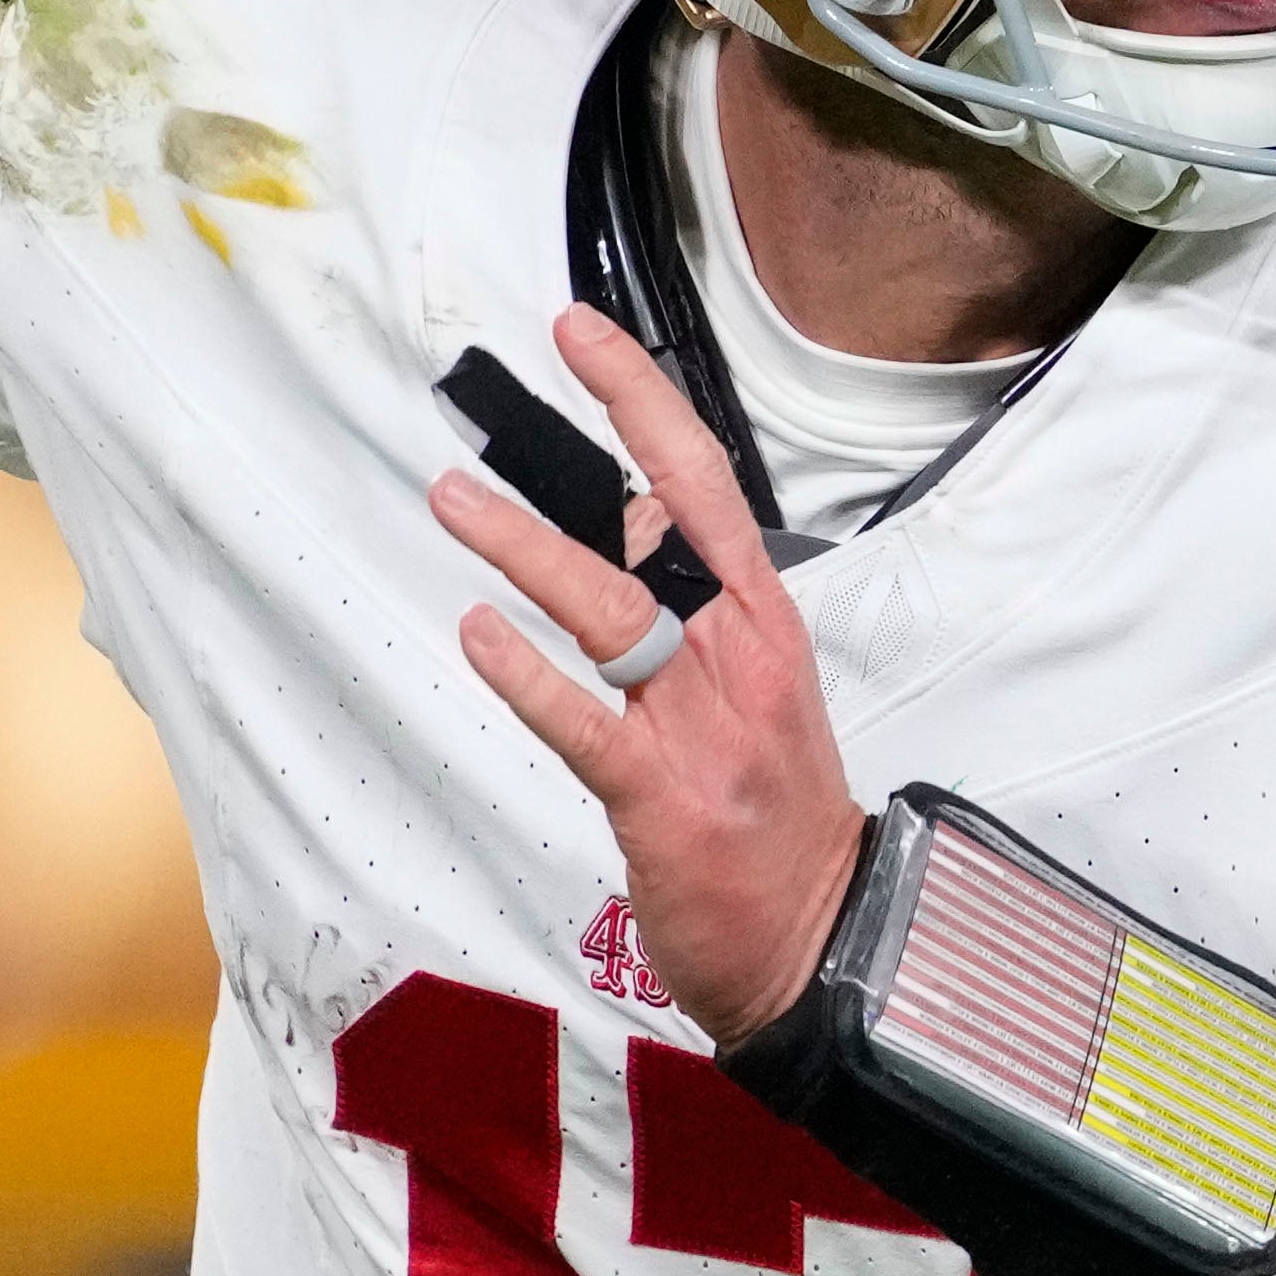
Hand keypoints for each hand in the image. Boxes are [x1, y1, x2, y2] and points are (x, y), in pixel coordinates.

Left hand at [433, 307, 865, 1045]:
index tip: (587, 337)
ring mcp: (699, 725)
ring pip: (611, 609)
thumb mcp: (752, 691)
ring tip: (454, 498)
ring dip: (525, 547)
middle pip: (673, 516)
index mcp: (761, 623)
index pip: (707, 486)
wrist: (822, 939)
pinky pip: (584, 723)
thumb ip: (690, 608)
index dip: (646, 403)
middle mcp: (736, 656)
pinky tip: (477, 632)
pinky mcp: (658, 798)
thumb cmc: (772, 814)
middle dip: (612, 426)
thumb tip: (626, 522)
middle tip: (534, 366)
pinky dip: (528, 677)